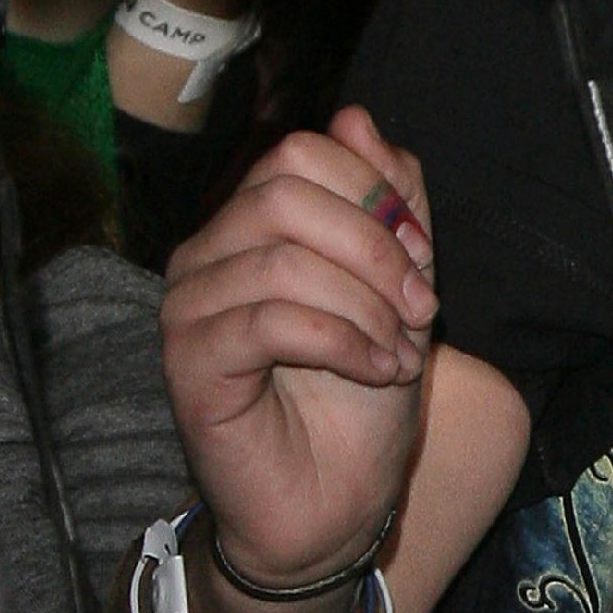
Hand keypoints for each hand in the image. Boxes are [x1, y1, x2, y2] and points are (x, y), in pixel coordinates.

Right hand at [159, 107, 433, 589]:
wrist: (340, 497)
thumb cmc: (363, 391)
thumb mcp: (401, 279)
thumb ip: (389, 200)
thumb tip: (355, 116)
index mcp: (254, 222)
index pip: (305, 151)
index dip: (379, 196)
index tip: (424, 258)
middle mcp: (208, 253)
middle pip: (288, 190)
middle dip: (376, 248)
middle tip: (418, 307)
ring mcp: (189, 307)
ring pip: (283, 258)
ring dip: (366, 305)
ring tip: (398, 350)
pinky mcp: (188, 363)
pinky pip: (269, 320)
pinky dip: (345, 341)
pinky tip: (377, 371)